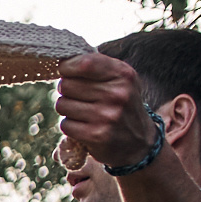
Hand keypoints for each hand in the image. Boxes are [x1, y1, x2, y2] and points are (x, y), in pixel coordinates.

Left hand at [55, 51, 156, 173]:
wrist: (138, 141)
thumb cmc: (121, 104)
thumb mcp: (120, 79)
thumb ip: (96, 66)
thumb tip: (62, 60)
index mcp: (123, 74)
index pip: (84, 63)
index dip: (67, 67)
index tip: (66, 71)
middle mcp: (117, 94)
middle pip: (67, 84)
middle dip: (67, 90)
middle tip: (79, 96)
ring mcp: (107, 115)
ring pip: (62, 104)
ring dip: (67, 109)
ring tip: (84, 111)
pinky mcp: (96, 135)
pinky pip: (65, 125)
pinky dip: (70, 125)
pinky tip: (84, 126)